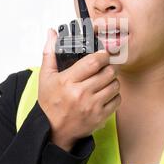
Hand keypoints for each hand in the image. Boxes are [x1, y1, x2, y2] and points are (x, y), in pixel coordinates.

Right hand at [38, 29, 120, 151]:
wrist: (52, 131)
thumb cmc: (50, 103)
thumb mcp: (46, 77)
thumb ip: (50, 53)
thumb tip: (52, 32)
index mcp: (68, 81)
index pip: (93, 62)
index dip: (103, 55)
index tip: (103, 54)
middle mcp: (81, 94)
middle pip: (108, 72)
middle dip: (109, 67)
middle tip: (105, 67)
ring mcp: (92, 107)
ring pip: (115, 85)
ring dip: (113, 80)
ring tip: (105, 80)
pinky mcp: (100, 117)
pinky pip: (117, 100)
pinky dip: (114, 95)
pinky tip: (106, 93)